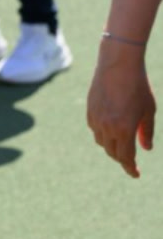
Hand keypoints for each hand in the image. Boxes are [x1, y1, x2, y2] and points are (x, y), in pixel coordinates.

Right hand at [89, 39, 154, 177]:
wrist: (117, 64)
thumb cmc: (138, 86)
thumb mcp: (148, 111)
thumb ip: (147, 132)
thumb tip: (146, 149)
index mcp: (124, 129)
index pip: (125, 157)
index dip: (130, 168)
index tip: (135, 174)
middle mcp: (107, 126)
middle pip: (112, 152)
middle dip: (122, 159)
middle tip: (131, 160)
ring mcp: (95, 117)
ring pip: (101, 141)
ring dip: (111, 146)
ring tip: (121, 144)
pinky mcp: (89, 109)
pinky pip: (94, 129)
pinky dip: (103, 134)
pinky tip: (110, 129)